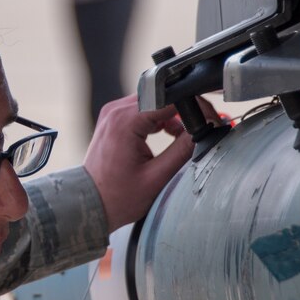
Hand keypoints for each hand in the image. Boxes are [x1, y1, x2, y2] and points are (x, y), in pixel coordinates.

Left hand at [83, 97, 196, 229]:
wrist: (90, 203)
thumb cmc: (118, 197)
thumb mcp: (157, 177)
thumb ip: (183, 151)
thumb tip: (204, 131)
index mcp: (125, 122)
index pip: (169, 99)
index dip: (194, 106)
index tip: (209, 119)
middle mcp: (116, 111)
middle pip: (161, 96)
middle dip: (184, 110)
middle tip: (199, 129)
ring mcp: (113, 113)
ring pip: (153, 102)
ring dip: (171, 116)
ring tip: (183, 137)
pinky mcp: (113, 119)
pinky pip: (142, 109)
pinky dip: (158, 119)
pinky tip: (167, 134)